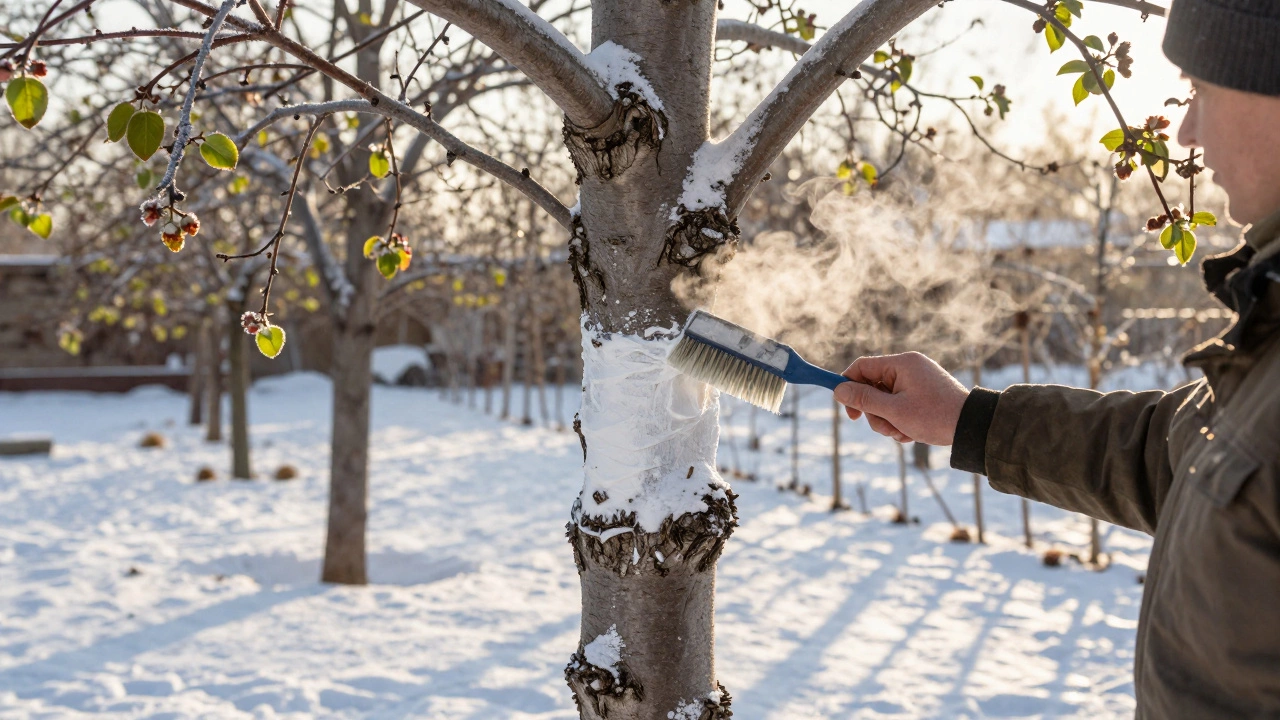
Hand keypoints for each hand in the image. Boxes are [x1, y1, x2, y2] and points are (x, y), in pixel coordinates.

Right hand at [833, 352, 968, 445]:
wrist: (973, 427)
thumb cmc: (935, 416)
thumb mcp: (894, 411)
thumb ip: (864, 400)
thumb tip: (838, 391)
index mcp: (902, 364)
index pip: (862, 367)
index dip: (849, 387)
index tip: (848, 410)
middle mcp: (909, 368)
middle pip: (873, 387)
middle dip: (874, 412)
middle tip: (885, 428)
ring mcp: (917, 381)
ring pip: (885, 400)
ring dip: (887, 420)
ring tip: (902, 434)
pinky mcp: (923, 394)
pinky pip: (899, 404)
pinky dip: (900, 420)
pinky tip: (910, 434)